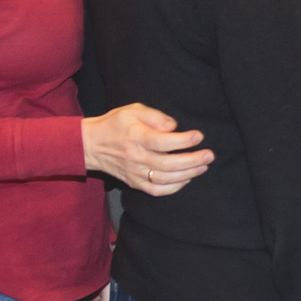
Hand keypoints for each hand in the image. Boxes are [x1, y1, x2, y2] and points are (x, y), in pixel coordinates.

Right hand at [83, 103, 213, 194]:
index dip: (183, 141)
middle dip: (193, 161)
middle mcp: (136, 157)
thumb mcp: (133, 110)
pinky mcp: (134, 183)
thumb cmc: (115, 124)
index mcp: (136, 137)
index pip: (163, 142)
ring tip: (203, 167)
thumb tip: (174, 126)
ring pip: (165, 179)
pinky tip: (186, 179)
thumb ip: (155, 116)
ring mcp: (135, 173)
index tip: (199, 136)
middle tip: (209, 155)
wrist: (91, 145)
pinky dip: (174, 188)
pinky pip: (157, 190)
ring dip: (188, 174)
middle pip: (168, 164)